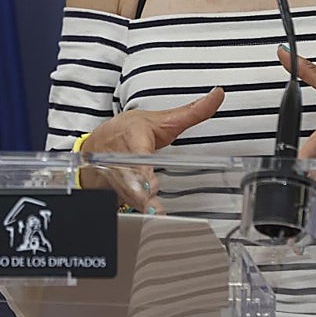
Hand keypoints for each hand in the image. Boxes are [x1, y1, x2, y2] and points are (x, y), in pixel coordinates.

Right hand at [79, 87, 223, 210]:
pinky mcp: (115, 190)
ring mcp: (117, 177)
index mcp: (134, 138)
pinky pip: (126, 202)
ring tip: (155, 215)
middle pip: (132, 178)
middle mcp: (123, 159)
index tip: (150, 181)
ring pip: (128, 194)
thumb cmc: (129, 130)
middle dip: (142, 193)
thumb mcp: (161, 119)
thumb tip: (218, 95)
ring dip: (141, 205)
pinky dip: (137, 211)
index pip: (137, 153)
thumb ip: (192, 111)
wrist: (97, 145)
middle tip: (155, 206)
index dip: (142, 169)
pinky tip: (149, 221)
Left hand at [276, 46, 315, 233]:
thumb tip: (283, 53)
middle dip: (296, 193)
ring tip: (281, 231)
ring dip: (301, 213)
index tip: (290, 169)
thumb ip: (308, 71)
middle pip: (313, 179)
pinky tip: (296, 237)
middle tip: (273, 208)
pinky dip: (310, 220)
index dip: (303, 160)